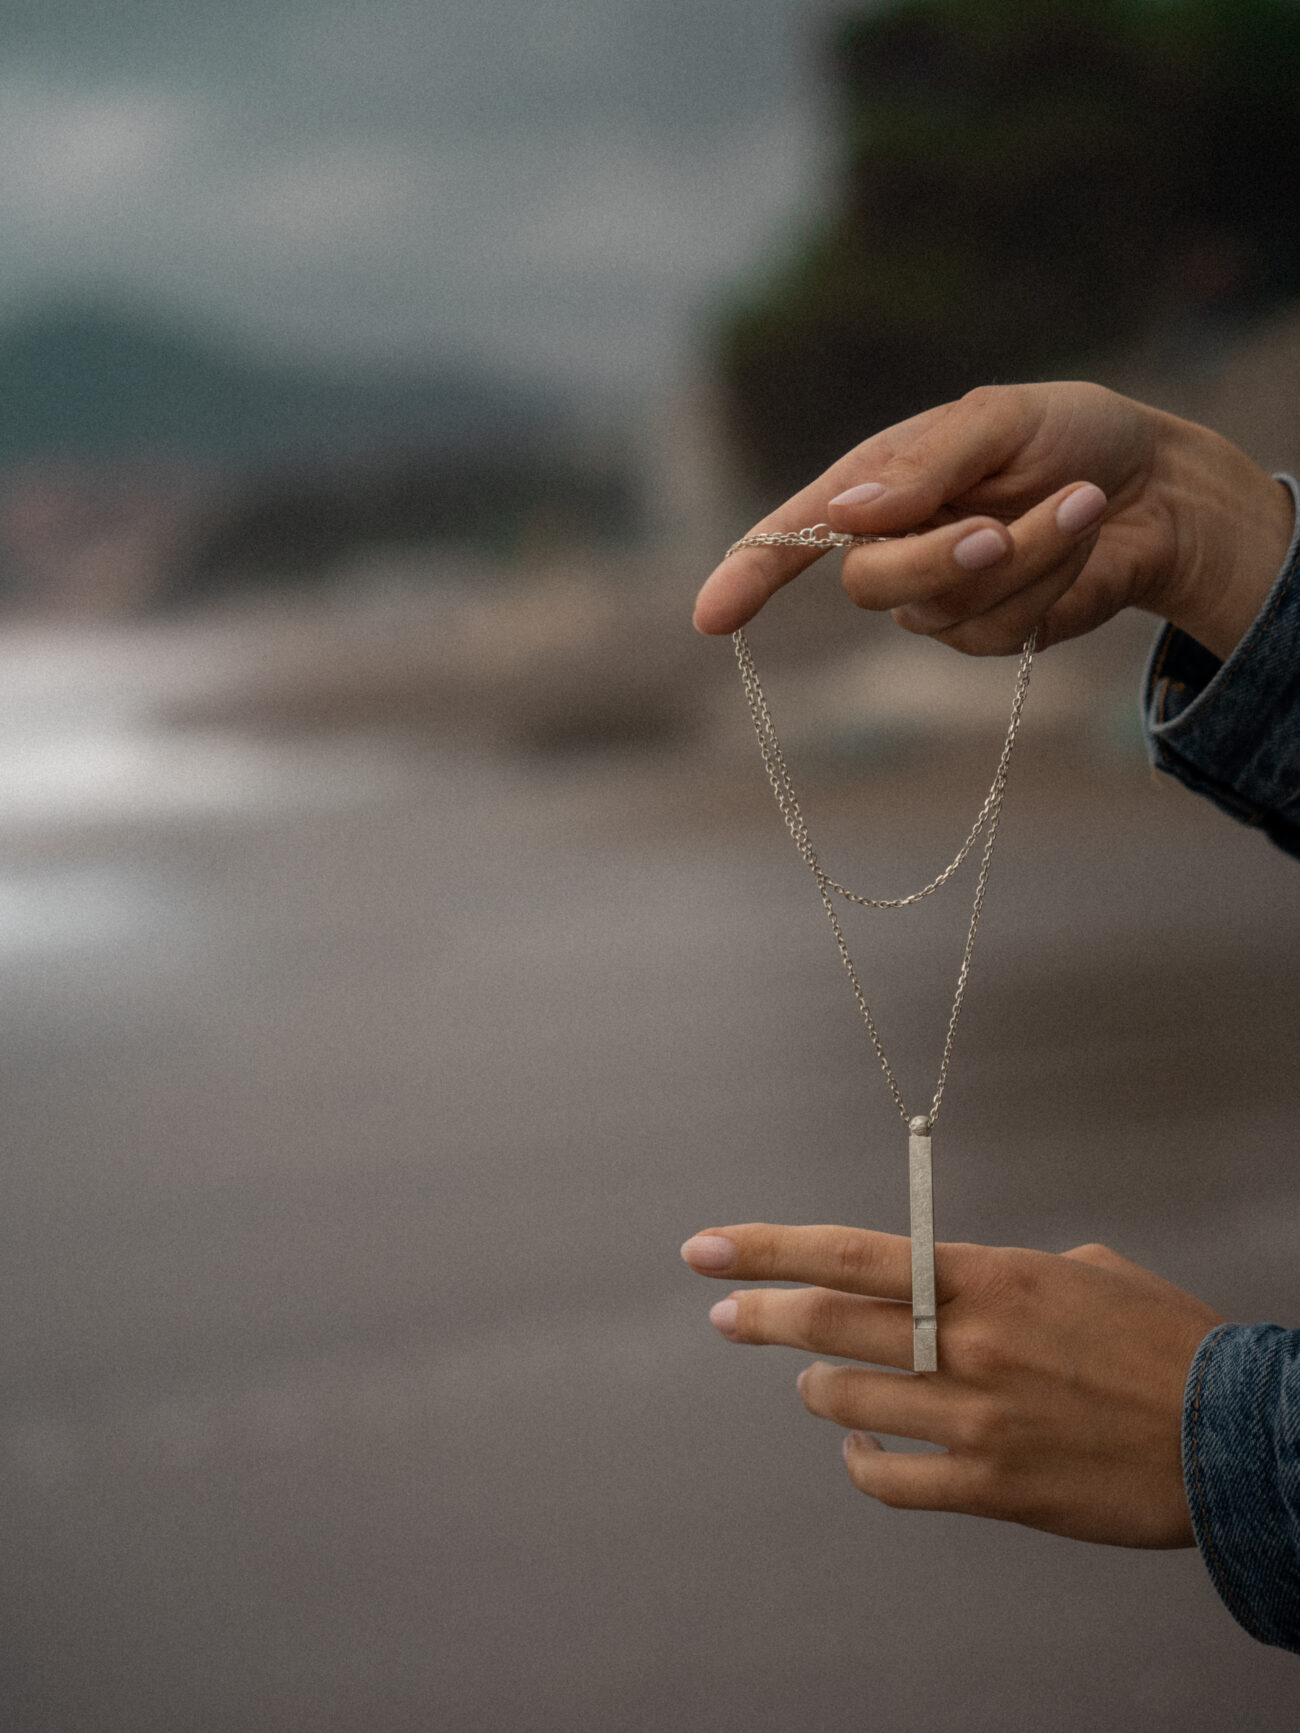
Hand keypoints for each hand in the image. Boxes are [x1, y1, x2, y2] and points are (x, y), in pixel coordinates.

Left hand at [680, 1221, 1225, 1547]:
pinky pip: (890, 1479)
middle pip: (827, 1325)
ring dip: (815, 1388)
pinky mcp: (991, 1486)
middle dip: (759, 1316)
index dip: (769, 1249)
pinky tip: (858, 1445)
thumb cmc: (1166, 1343)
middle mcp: (967, 1344)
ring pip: (846, 1400)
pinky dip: (859, 1460)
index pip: (851, 1254)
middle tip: (722, 1315)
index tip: (708, 1247)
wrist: (1233, 1436)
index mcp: (988, 1278)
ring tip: (812, 1383)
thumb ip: (1010, 1273)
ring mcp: (974, 1419)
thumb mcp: (1089, 1271)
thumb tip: (972, 1280)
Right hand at [693, 382, 1292, 660]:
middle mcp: (893, 545)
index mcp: (875, 483)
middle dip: (936, 559)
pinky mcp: (991, 634)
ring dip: (1025, 554)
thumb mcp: (999, 420)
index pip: (792, 534)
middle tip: (999, 527)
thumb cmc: (1071, 433)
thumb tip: (850, 512)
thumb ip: (926, 465)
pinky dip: (1051, 576)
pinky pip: (1002, 629)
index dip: (748, 574)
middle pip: (870, 586)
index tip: (710, 618)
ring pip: (946, 609)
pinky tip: (1081, 536)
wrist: (1158, 485)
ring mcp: (939, 597)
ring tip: (1079, 501)